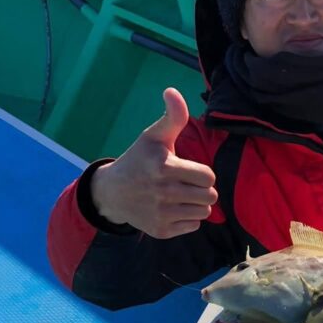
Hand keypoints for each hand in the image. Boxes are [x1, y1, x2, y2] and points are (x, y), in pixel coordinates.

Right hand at [90, 88, 217, 238]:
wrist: (112, 193)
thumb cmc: (139, 160)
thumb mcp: (154, 137)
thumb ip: (172, 117)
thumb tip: (172, 91)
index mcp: (164, 167)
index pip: (209, 177)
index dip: (202, 173)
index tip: (187, 169)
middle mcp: (163, 192)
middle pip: (210, 196)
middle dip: (202, 189)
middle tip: (186, 184)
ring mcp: (162, 214)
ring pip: (205, 213)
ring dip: (197, 204)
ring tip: (180, 195)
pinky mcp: (161, 231)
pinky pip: (194, 226)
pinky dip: (187, 218)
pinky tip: (172, 209)